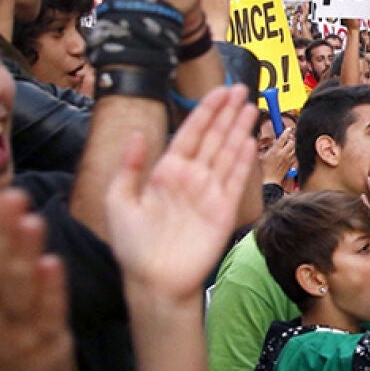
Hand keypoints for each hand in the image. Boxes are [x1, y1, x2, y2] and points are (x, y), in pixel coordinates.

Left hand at [106, 88, 259, 304]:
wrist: (155, 282)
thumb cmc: (133, 246)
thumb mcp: (119, 201)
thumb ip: (129, 166)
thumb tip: (138, 134)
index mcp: (166, 172)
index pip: (190, 134)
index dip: (205, 111)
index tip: (217, 91)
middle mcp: (191, 178)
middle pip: (214, 138)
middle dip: (227, 113)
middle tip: (240, 88)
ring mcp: (209, 193)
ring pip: (228, 153)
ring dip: (239, 130)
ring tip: (250, 106)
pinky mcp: (223, 211)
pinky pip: (236, 180)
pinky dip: (242, 161)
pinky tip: (249, 140)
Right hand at [262, 124, 296, 184]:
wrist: (270, 181)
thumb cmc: (263, 170)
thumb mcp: (261, 156)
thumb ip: (264, 148)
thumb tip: (267, 142)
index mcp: (275, 151)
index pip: (283, 138)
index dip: (286, 131)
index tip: (288, 128)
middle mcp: (283, 154)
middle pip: (292, 142)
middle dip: (291, 138)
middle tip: (288, 137)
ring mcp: (288, 159)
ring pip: (295, 148)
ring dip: (293, 145)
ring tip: (289, 144)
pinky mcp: (291, 164)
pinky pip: (295, 155)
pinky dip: (294, 152)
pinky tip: (290, 152)